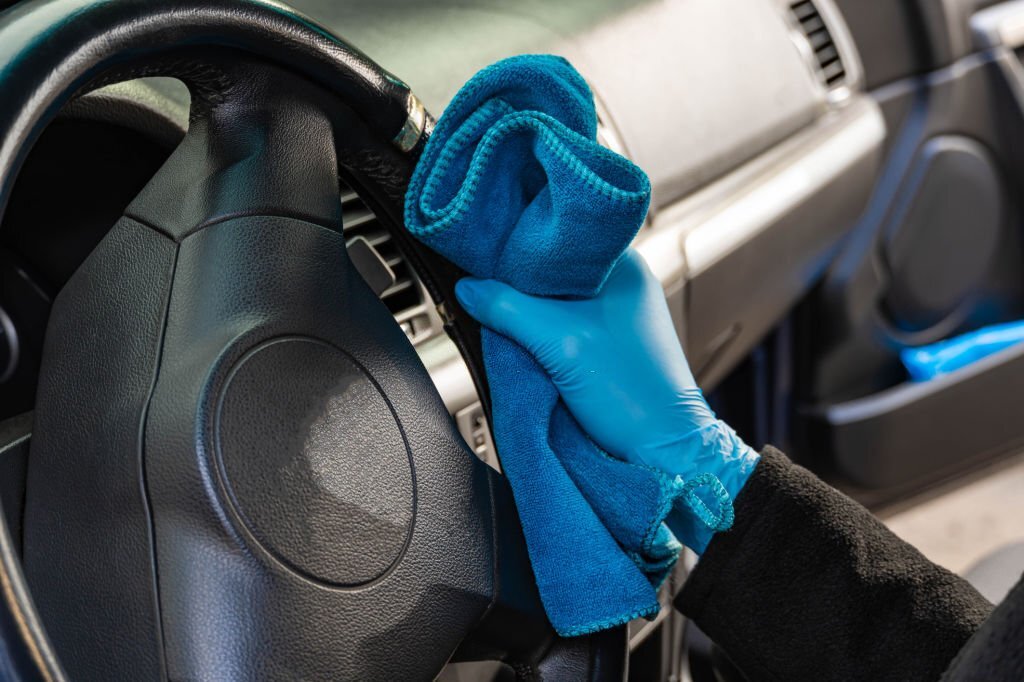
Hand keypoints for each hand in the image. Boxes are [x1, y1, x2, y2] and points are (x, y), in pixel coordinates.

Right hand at [455, 249, 759, 551]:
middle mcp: (622, 285)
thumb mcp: (561, 343)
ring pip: (555, 299)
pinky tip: (524, 341)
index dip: (523, 240)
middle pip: (554, 269)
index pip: (562, 235)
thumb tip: (469, 289)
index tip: (488, 250)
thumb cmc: (634, 395)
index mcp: (624, 265)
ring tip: (503, 313)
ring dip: (529, 310)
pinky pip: (561, 326)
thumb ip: (509, 309)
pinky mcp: (603, 345)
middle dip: (520, 280)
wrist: (661, 451)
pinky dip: (540, 333)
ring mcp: (614, 316)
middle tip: (488, 284)